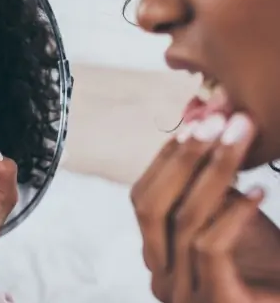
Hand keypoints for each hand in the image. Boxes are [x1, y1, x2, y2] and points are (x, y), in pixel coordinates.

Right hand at [131, 113, 279, 301]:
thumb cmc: (264, 264)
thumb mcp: (228, 216)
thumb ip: (208, 186)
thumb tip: (199, 123)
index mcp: (158, 253)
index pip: (143, 199)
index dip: (165, 159)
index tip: (194, 124)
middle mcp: (161, 275)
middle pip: (151, 207)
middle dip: (182, 158)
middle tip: (214, 121)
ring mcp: (183, 293)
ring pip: (183, 221)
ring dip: (214, 171)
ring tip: (239, 138)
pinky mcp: (214, 301)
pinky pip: (209, 246)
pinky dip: (233, 213)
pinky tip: (260, 191)